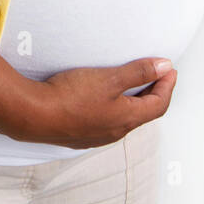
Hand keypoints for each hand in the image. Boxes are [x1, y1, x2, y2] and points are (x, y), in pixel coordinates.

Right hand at [15, 58, 178, 148]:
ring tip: (133, 85)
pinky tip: (105, 101)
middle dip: (154, 93)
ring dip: (134, 102)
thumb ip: (138, 72)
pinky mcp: (81, 135)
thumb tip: (165, 67)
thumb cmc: (71, 96)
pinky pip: (107, 123)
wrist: (34, 115)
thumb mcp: (109, 78)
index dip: (167, 85)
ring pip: (125, 119)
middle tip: (156, 75)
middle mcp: (116, 131)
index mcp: (127, 119)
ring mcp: (97, 136)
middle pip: (144, 113)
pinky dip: (116, 109)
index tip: (170, 69)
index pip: (159, 104)